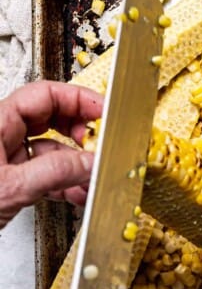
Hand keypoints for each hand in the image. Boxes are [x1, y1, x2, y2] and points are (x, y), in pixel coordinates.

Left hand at [0, 81, 102, 228]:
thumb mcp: (10, 188)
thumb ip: (57, 172)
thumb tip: (92, 162)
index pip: (45, 95)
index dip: (79, 100)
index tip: (104, 112)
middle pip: (50, 118)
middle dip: (80, 132)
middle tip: (99, 143)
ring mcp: (3, 158)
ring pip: (50, 149)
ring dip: (75, 165)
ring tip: (91, 178)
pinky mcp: (7, 179)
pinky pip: (43, 173)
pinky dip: (63, 183)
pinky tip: (75, 194)